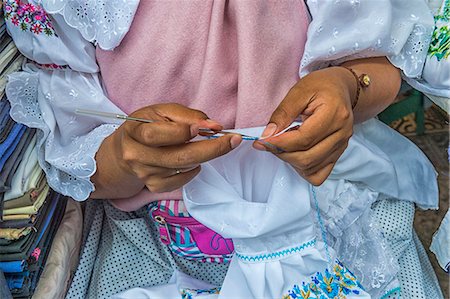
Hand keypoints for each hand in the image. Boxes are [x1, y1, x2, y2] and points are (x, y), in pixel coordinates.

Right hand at [92, 103, 241, 197]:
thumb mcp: (160, 112)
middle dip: (211, 149)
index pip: (157, 134)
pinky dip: (193, 170)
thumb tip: (214, 126)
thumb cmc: (146, 127)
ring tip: (208, 145)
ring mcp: (145, 174)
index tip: (207, 126)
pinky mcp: (153, 186)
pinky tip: (192, 161)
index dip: (184, 131)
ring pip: (184, 168)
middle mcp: (137, 155)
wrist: (122, 153)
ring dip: (203, 156)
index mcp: (135, 131)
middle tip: (233, 140)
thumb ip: (187, 116)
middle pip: (178, 157)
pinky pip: (181, 181)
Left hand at [253, 67, 354, 184]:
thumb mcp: (299, 90)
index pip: (303, 139)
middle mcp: (342, 133)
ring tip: (280, 145)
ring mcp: (342, 146)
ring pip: (311, 167)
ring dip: (289, 160)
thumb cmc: (320, 86)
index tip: (261, 140)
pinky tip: (295, 154)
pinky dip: (303, 169)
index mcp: (335, 114)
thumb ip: (283, 113)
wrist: (340, 89)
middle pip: (307, 157)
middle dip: (281, 153)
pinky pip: (319, 174)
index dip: (279, 143)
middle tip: (266, 143)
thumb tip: (268, 135)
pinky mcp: (338, 154)